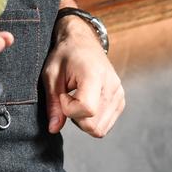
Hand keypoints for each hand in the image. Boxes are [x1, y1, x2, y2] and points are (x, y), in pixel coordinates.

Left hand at [42, 16, 124, 137]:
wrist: (82, 41)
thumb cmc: (65, 55)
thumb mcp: (51, 74)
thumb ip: (52, 102)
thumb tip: (53, 129)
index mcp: (95, 75)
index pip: (87, 109)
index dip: (68, 108)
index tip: (63, 94)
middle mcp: (112, 86)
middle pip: (94, 126)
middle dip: (75, 118)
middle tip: (68, 97)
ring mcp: (119, 94)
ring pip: (100, 129)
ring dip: (83, 121)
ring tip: (76, 99)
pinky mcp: (120, 101)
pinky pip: (105, 125)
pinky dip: (92, 120)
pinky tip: (85, 102)